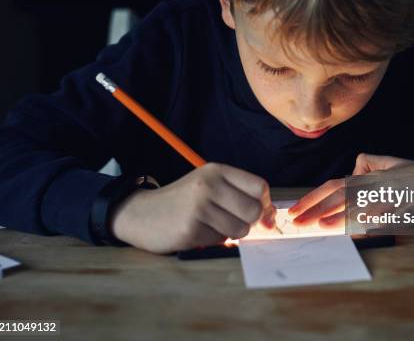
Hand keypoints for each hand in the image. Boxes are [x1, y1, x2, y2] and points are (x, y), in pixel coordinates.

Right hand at [110, 163, 275, 253]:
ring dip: (230, 234)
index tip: (259, 213)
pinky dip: (213, 241)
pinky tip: (197, 232)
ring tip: (211, 226)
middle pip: (254, 210)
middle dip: (248, 222)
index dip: (264, 204)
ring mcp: (198, 208)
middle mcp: (208, 186)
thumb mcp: (210, 187)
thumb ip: (240, 196)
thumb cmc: (183, 201)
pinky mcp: (190, 230)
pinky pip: (220, 242)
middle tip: (231, 222)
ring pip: (240, 230)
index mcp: (217, 171)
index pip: (260, 187)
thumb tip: (271, 217)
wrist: (141, 213)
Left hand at [288, 153, 413, 227]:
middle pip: (340, 195)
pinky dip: (373, 223)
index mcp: (367, 177)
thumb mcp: (386, 167)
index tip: (294, 211)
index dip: (312, 198)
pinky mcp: (407, 205)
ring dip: (341, 215)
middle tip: (297, 222)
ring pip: (362, 204)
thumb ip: (366, 168)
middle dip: (317, 208)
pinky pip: (387, 216)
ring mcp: (390, 194)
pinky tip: (360, 231)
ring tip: (322, 225)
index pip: (333, 186)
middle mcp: (375, 183)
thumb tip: (351, 172)